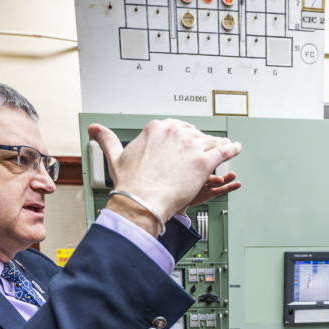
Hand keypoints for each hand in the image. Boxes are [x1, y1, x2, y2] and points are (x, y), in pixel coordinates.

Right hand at [89, 120, 241, 230]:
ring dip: (217, 145)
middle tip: (201, 151)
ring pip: (209, 141)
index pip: (176, 127)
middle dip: (198, 142)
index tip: (184, 142)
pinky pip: (223, 151)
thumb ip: (107, 139)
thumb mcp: (115, 156)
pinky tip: (235, 149)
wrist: (142, 201)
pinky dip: (231, 149)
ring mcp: (191, 145)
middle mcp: (175, 132)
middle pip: (193, 134)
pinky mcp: (204, 160)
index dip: (181, 136)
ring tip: (224, 148)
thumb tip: (94, 129)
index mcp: (156, 128)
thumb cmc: (130, 184)